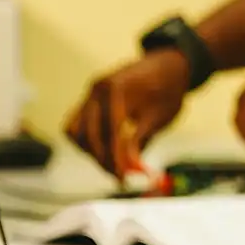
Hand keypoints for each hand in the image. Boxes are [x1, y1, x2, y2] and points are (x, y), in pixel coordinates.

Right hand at [64, 49, 188, 174]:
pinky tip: (106, 151)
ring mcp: (89, 93)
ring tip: (113, 164)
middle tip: (120, 177)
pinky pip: (77, 125)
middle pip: (87, 135)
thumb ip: (139, 140)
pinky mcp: (89, 100)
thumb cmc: (169, 89)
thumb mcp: (159, 116)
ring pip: (75, 132)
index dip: (114, 159)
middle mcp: (97, 89)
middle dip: (102, 160)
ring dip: (90, 152)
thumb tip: (128, 170)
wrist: (169, 65)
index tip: (123, 179)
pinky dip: (86, 141)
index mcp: (116, 88)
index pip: (109, 132)